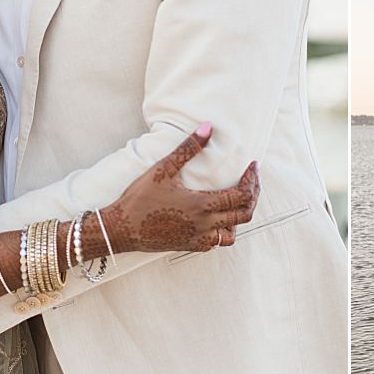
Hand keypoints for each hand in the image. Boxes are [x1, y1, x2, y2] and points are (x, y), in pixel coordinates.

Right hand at [98, 123, 259, 253]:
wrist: (119, 230)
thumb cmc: (139, 198)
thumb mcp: (163, 169)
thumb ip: (188, 148)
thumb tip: (208, 126)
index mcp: (202, 205)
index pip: (242, 195)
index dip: (252, 179)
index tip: (253, 166)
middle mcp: (205, 225)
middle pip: (245, 214)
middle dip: (253, 195)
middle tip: (251, 180)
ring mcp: (198, 239)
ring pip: (233, 232)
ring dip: (239, 216)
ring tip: (235, 200)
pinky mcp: (189, 246)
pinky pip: (217, 242)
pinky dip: (222, 230)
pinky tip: (215, 218)